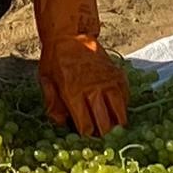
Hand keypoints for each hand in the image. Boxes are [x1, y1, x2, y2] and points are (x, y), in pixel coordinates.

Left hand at [27, 0, 129, 137]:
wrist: (70, 34)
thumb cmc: (55, 59)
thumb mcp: (46, 81)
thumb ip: (53, 105)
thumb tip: (62, 123)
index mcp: (74, 94)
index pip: (86, 127)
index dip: (86, 136)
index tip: (85, 138)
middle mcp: (94, 90)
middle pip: (105, 124)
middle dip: (102, 134)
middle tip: (100, 137)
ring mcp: (108, 83)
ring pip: (120, 113)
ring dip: (116, 123)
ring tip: (112, 128)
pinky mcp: (118, 76)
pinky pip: (126, 98)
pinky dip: (122, 106)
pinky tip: (116, 109)